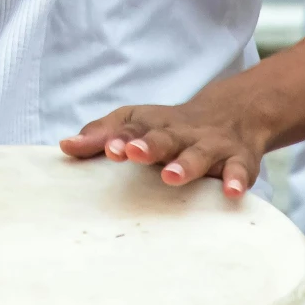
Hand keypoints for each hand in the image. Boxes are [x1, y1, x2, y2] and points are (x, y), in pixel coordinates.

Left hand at [60, 80, 268, 195]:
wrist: (233, 112)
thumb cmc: (169, 127)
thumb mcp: (136, 123)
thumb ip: (102, 135)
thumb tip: (65, 147)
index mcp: (152, 124)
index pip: (132, 128)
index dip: (118, 138)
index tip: (108, 150)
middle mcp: (180, 132)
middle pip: (164, 137)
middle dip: (149, 146)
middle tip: (133, 154)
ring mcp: (211, 145)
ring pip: (199, 152)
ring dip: (186, 163)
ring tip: (170, 176)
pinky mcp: (238, 159)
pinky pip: (240, 169)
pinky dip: (238, 179)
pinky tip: (232, 192)